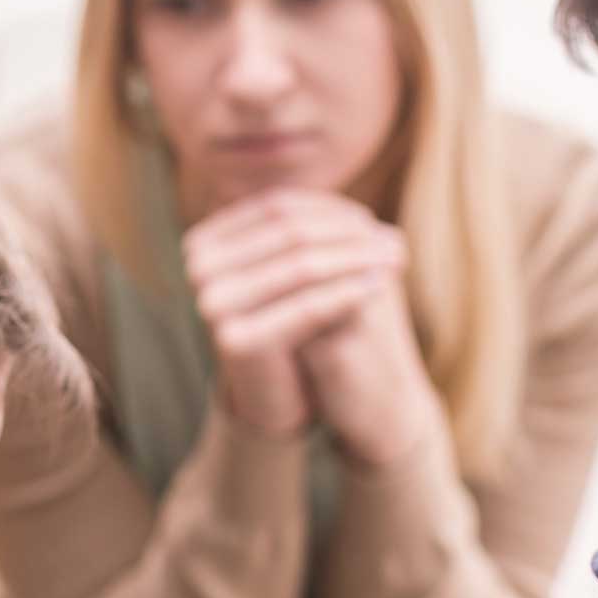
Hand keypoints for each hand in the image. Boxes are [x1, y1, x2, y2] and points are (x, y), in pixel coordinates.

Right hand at [185, 189, 407, 438]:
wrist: (274, 400)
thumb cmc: (286, 329)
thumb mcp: (288, 273)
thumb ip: (298, 232)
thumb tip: (343, 197)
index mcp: (204, 242)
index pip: (279, 210)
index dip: (333, 212)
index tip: (377, 222)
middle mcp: (199, 268)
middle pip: (291, 234)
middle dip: (350, 235)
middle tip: (397, 242)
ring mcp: (212, 303)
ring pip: (302, 267)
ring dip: (357, 259)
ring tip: (397, 260)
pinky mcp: (236, 340)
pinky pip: (306, 307)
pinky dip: (348, 293)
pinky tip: (380, 288)